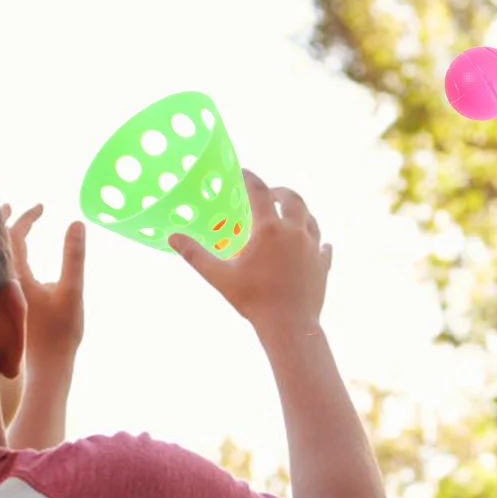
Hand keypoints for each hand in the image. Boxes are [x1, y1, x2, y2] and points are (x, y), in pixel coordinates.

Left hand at [4, 203, 85, 366]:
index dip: (27, 217)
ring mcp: (0, 295)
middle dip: (2, 221)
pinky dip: (2, 257)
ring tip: (6, 225)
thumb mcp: (72, 291)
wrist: (47, 367)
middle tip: (9, 204)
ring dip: (1, 239)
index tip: (42, 207)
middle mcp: (1, 283)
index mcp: (15, 276)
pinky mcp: (3, 306)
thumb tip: (76, 222)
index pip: (13, 235)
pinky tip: (10, 259)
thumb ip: (74, 256)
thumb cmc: (61, 333)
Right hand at [167, 170, 331, 330]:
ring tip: (292, 216)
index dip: (250, 178)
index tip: (243, 171)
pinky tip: (317, 246)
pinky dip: (318, 243)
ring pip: (311, 220)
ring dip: (301, 213)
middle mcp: (294, 232)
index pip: (259, 192)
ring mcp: (313, 248)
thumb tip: (172, 237)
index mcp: (269, 229)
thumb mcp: (220, 277)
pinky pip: (324, 248)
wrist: (290, 326)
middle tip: (273, 194)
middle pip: (293, 199)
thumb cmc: (253, 301)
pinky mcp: (323, 265)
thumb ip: (195, 255)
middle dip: (282, 192)